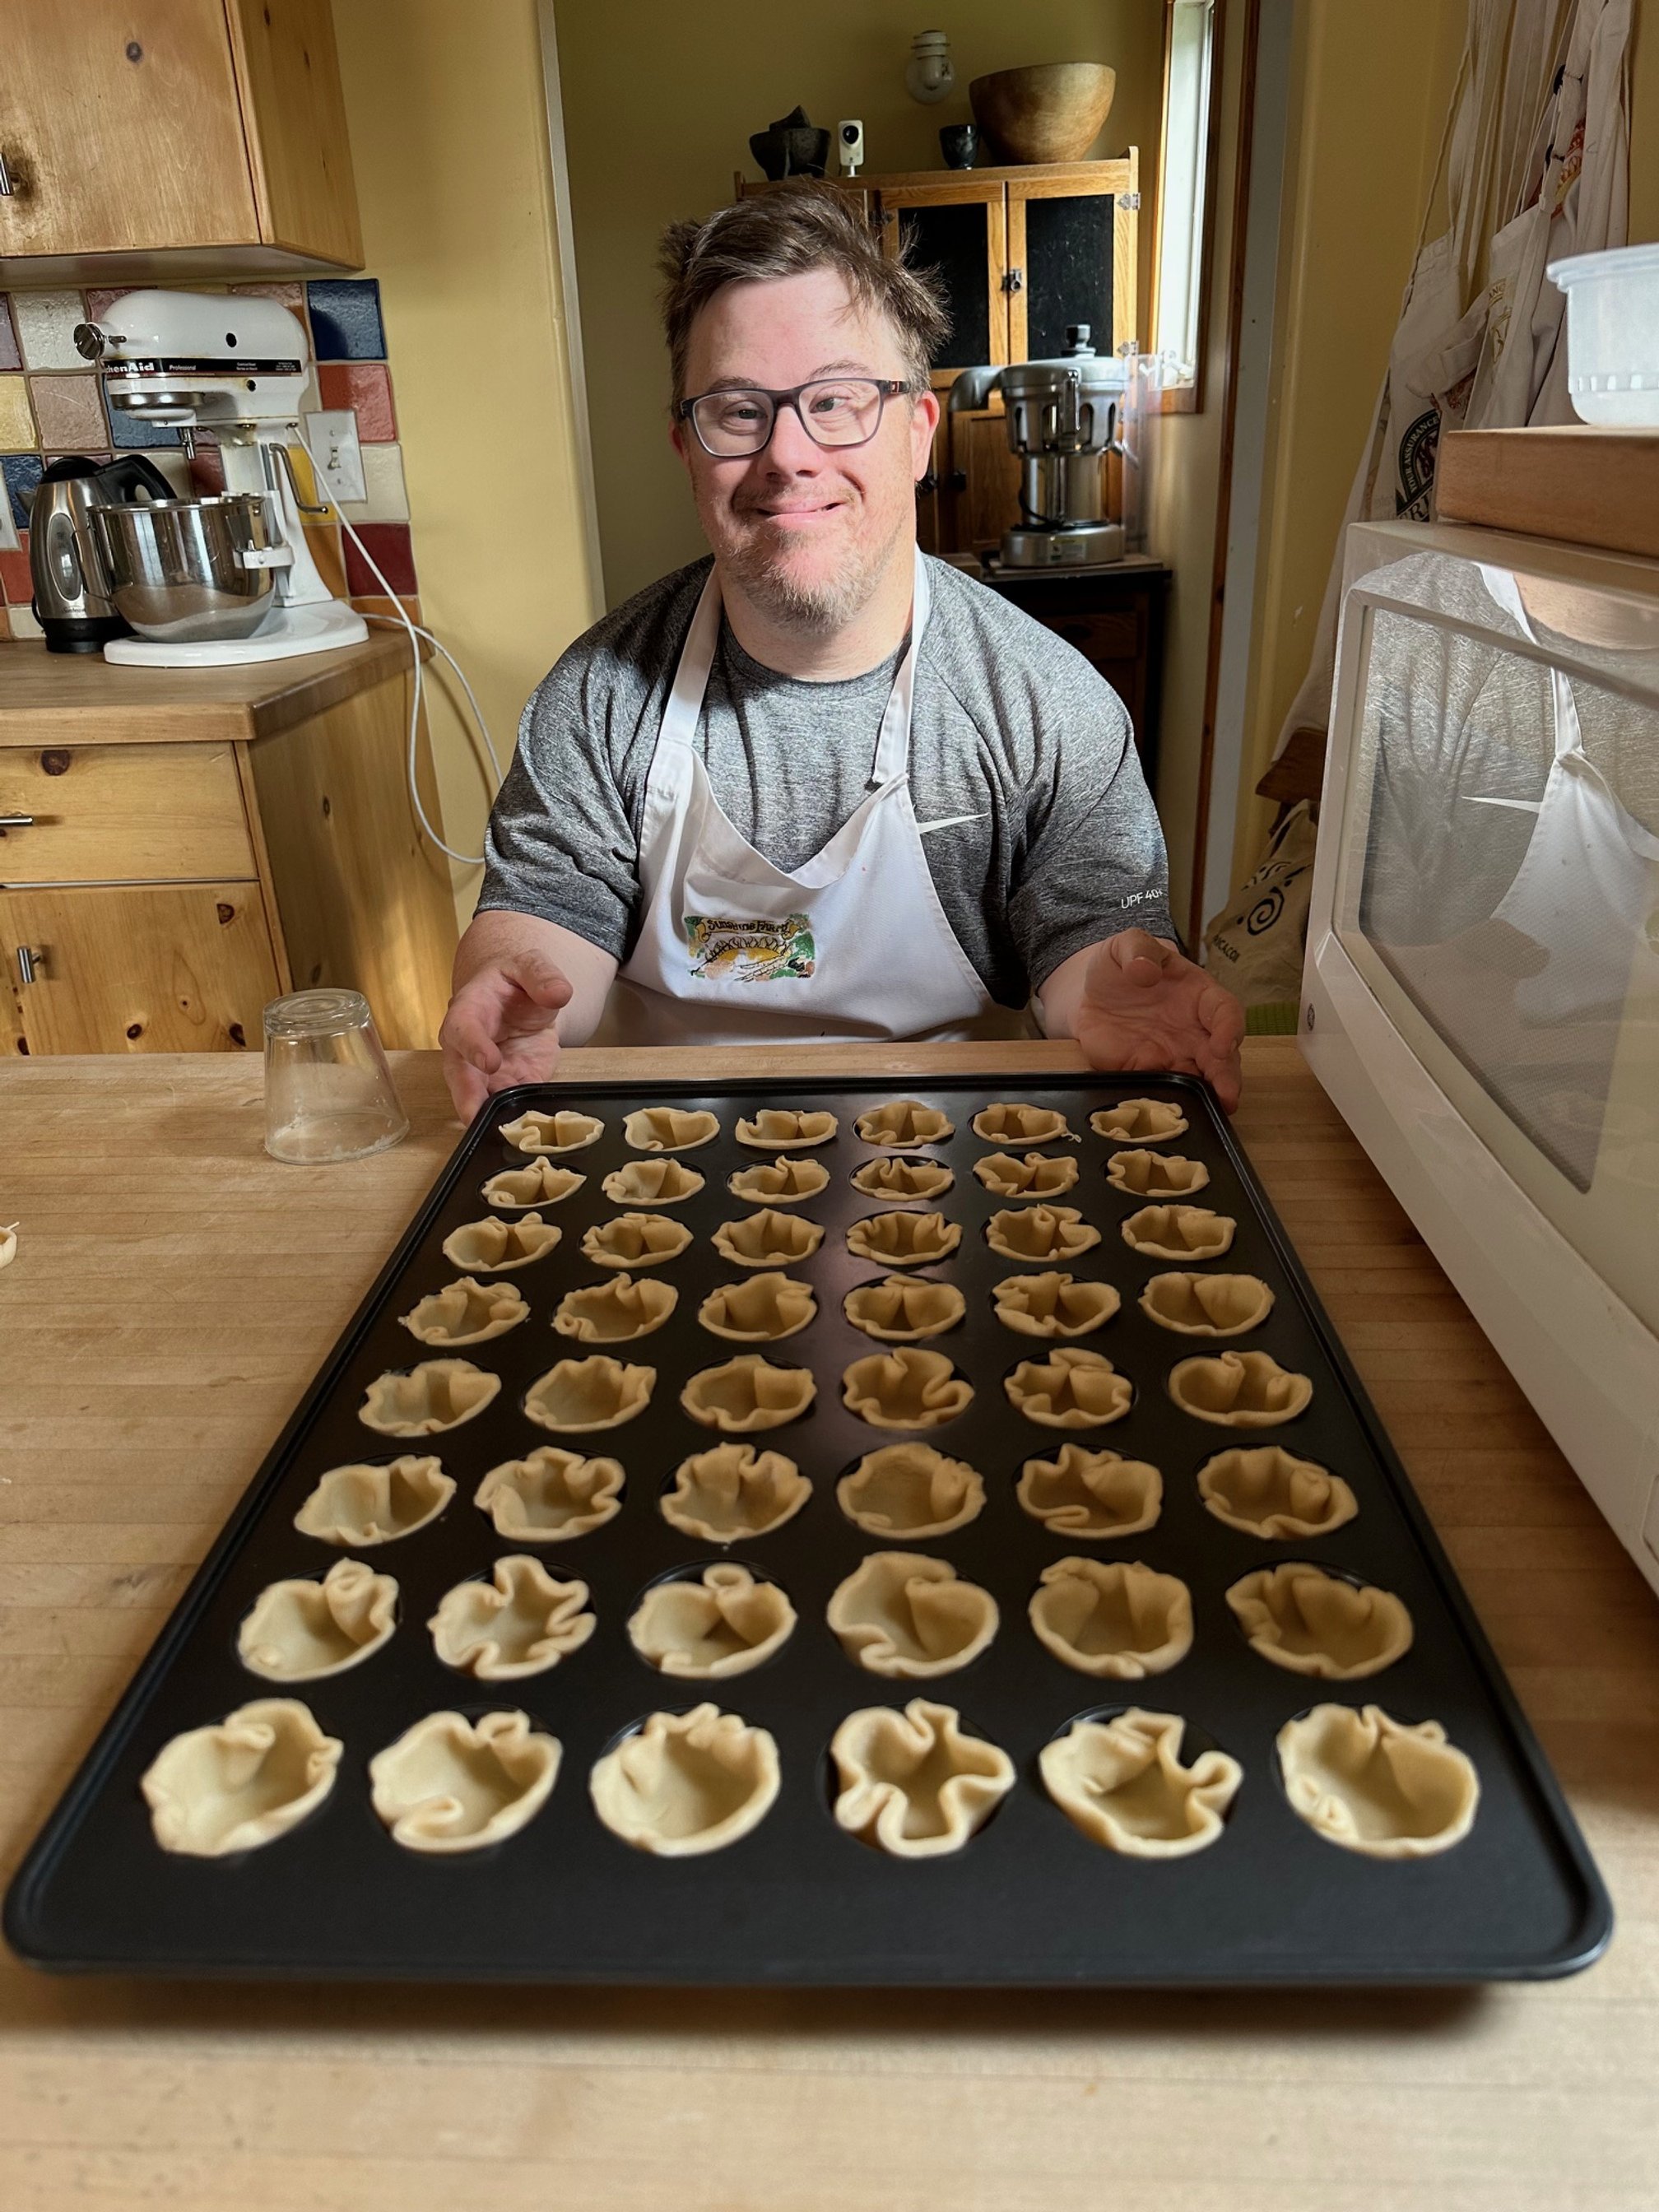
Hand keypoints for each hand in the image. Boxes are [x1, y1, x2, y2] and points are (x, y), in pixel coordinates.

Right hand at [439, 952, 572, 1119]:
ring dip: (487, 1114)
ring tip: (499, 1132)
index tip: (489, 1062)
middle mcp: (469, 1045)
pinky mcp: (509, 1084)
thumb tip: (558, 992)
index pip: (463, 1029)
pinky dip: (515, 1118)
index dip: (473, 1047)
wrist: (522, 997)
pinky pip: (508, 1105)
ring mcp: (486, 1071)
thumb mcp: (531, 966)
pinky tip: (525, 1131)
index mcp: (469, 1009)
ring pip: (479, 1096)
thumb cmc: (516, 980)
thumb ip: (542, 976)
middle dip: (466, 1095)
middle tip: (474, 1116)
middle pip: (460, 1073)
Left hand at [1071, 930, 1244, 1112]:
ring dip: (1209, 1095)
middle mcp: (1194, 1030)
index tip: (1223, 1045)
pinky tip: (1172, 1111)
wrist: (1087, 996)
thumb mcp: (1124, 945)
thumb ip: (1137, 949)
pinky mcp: (1149, 1074)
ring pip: (1201, 1079)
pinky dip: (1171, 1101)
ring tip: (1215, 1110)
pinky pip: (1164, 1092)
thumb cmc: (1118, 967)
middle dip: (1228, 1075)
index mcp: (1198, 995)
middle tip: (1228, 1095)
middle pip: (1222, 1056)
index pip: (1225, 1011)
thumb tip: (1145, 970)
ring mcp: (1174, 1056)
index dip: (1229, 1028)